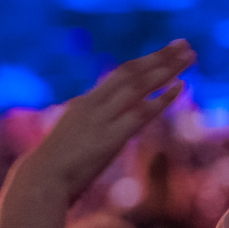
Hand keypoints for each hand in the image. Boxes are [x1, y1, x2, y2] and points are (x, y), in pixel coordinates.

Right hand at [13, 40, 193, 201]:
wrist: (39, 183)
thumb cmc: (51, 171)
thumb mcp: (71, 143)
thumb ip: (88, 133)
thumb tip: (102, 136)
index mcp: (84, 104)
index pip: (118, 77)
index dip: (144, 63)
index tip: (164, 53)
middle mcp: (93, 105)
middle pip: (131, 72)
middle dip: (159, 57)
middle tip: (184, 44)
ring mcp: (101, 119)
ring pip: (138, 85)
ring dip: (166, 69)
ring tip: (189, 56)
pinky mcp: (110, 138)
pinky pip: (141, 113)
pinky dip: (162, 99)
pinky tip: (180, 86)